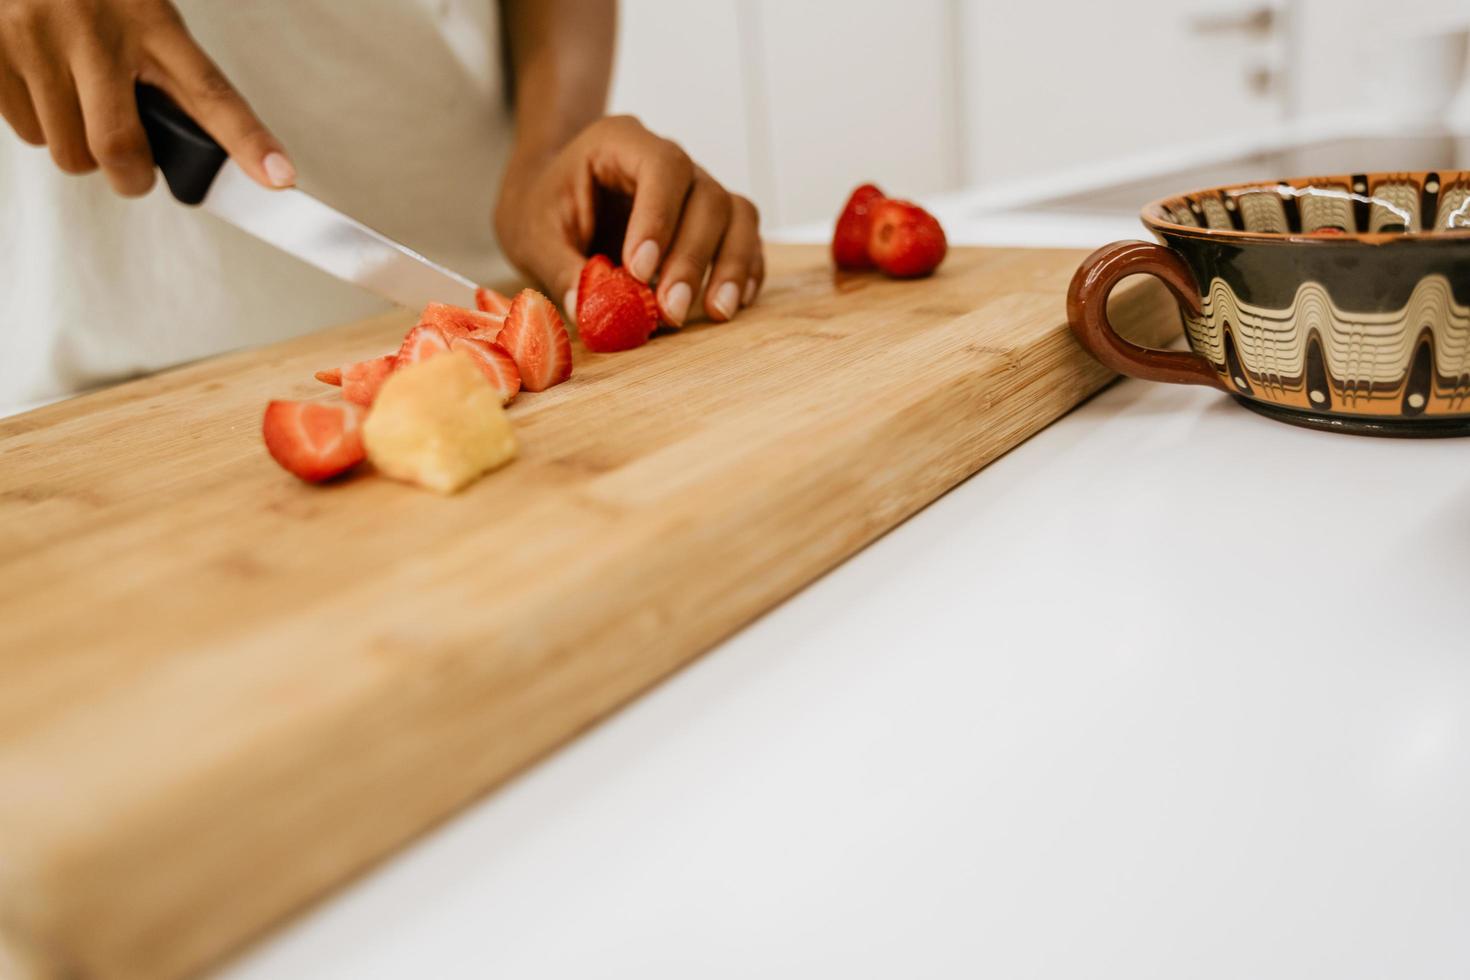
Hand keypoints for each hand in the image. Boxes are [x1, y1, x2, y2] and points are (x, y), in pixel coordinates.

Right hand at [0, 0, 292, 195]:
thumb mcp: (140, 9)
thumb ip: (169, 71)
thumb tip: (199, 145)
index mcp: (150, 20)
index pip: (210, 92)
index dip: (248, 142)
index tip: (280, 178)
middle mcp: (95, 32)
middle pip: (119, 148)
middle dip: (130, 174)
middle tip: (133, 166)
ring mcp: (37, 42)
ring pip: (68, 150)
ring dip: (79, 145)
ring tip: (78, 98)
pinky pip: (25, 132)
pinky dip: (38, 123)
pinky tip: (44, 84)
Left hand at [495, 115, 763, 326]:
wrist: (549, 199)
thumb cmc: (542, 208)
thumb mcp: (534, 237)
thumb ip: (561, 269)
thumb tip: (588, 308)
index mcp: (620, 142)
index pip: (660, 166)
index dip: (659, 217)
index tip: (640, 270)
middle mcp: (668, 159)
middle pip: (706, 196)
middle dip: (691, 258)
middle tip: (670, 310)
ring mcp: (695, 188)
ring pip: (736, 215)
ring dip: (729, 266)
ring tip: (715, 312)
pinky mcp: (711, 221)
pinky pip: (743, 237)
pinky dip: (743, 270)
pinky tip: (730, 303)